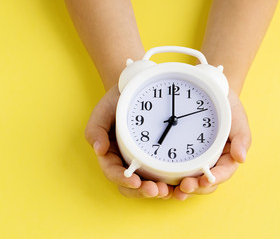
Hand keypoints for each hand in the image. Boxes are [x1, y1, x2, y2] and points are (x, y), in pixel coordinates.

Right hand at [84, 84, 172, 198]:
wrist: (135, 93)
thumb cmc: (117, 103)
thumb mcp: (103, 111)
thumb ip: (96, 129)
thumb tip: (99, 150)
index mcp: (111, 155)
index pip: (114, 173)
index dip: (124, 180)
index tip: (136, 182)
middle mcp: (126, 162)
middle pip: (132, 185)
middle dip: (143, 192)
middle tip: (157, 191)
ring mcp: (142, 162)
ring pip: (148, 184)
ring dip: (158, 191)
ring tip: (169, 191)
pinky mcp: (158, 159)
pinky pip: (163, 175)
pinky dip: (170, 182)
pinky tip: (179, 184)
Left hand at [172, 89, 251, 199]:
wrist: (208, 92)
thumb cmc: (226, 105)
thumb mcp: (237, 117)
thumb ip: (241, 136)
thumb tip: (242, 158)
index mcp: (227, 156)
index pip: (223, 172)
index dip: (215, 179)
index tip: (205, 181)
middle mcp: (212, 161)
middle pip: (206, 183)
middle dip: (196, 188)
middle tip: (184, 187)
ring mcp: (196, 160)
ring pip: (191, 181)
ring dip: (183, 189)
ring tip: (173, 191)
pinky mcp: (181, 156)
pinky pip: (176, 171)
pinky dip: (171, 180)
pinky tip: (163, 184)